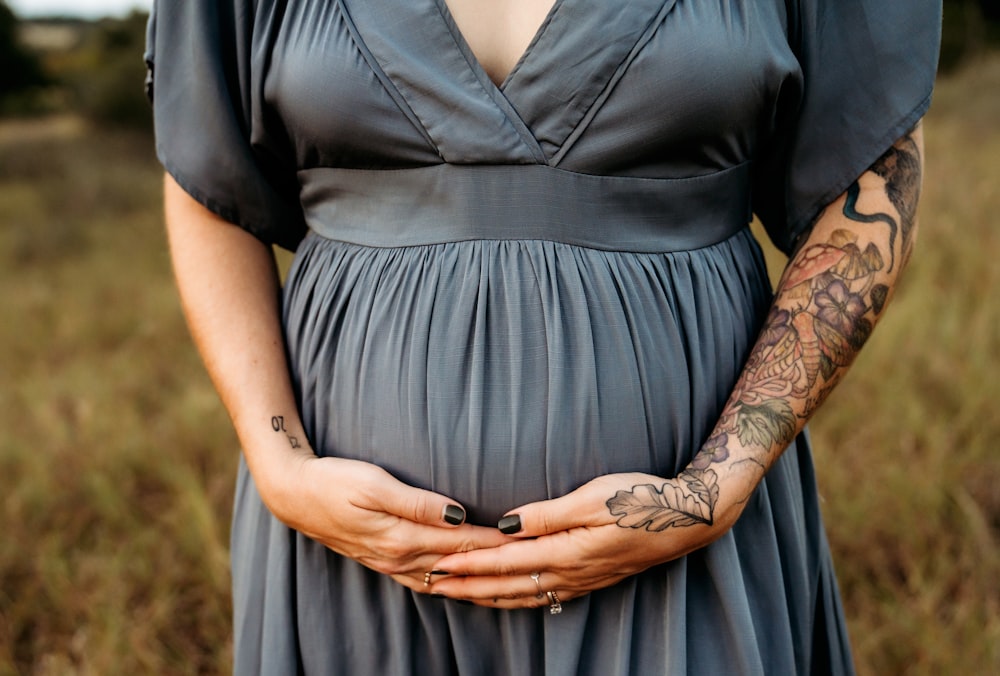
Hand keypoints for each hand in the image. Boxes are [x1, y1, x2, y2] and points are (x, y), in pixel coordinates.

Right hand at [269, 455, 512, 592]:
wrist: (294, 495)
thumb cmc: (334, 480)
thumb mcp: (375, 484)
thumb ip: (418, 502)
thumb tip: (458, 514)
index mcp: (401, 537)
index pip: (462, 542)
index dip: (497, 542)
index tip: (528, 541)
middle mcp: (398, 557)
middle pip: (458, 563)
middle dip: (494, 564)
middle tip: (531, 563)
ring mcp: (390, 563)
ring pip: (444, 578)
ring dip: (475, 579)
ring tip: (506, 581)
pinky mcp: (383, 560)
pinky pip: (424, 580)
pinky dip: (450, 582)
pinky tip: (462, 582)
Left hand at [427, 471, 741, 608]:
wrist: (687, 519)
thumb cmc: (640, 498)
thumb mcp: (592, 497)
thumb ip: (546, 514)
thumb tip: (505, 524)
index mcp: (565, 552)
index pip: (503, 562)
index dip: (467, 565)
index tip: (436, 565)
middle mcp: (569, 574)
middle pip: (505, 587)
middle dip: (465, 587)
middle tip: (430, 585)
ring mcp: (580, 581)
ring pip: (521, 597)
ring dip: (485, 597)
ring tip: (456, 594)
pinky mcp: (590, 580)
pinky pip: (541, 597)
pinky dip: (513, 599)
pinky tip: (505, 598)